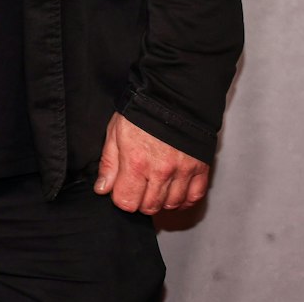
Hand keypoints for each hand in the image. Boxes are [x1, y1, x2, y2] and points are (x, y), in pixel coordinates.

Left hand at [95, 112, 210, 213]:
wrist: (172, 97)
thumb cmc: (141, 112)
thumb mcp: (115, 133)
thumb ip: (108, 164)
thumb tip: (102, 189)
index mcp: (136, 162)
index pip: (126, 202)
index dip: (121, 198)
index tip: (121, 188)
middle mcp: (160, 171)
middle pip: (149, 207)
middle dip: (139, 201)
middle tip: (137, 186)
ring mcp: (182, 172)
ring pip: (171, 205)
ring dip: (161, 200)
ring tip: (154, 186)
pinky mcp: (200, 169)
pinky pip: (194, 197)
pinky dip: (184, 200)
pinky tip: (174, 192)